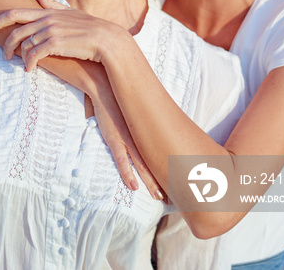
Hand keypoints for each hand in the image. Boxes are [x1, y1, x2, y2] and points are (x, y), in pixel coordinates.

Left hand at [0, 0, 120, 70]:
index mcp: (48, 12)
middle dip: (4, 40)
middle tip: (3, 53)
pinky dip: (29, 63)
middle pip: (16, 29)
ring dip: (19, 56)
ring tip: (21, 65)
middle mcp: (47, 20)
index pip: (17, 12)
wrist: (106, 40)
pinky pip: (34, 54)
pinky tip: (30, 70)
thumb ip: (52, 5)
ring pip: (24, 44)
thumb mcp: (70, 12)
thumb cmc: (89, 27)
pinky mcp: (55, 44)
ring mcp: (50, 31)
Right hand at [91, 77, 165, 201]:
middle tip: (175, 197)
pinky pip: (121, 160)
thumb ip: (141, 119)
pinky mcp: (113, 138)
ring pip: (142, 165)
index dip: (169, 167)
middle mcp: (140, 135)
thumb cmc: (119, 96)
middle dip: (165, 180)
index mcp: (146, 129)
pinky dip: (128, 174)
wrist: (105, 85)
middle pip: (156, 162)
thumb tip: (150, 125)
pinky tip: (134, 187)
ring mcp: (127, 138)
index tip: (179, 180)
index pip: (161, 152)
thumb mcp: (135, 107)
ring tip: (160, 197)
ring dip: (151, 182)